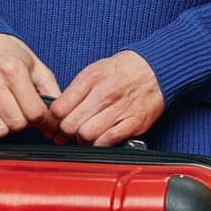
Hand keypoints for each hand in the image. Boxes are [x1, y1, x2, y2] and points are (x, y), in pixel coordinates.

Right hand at [0, 34, 60, 139]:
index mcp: (13, 69)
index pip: (34, 112)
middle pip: (16, 124)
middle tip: (23, 113)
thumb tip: (58, 119)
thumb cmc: (10, 55)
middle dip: (24, 124)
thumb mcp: (36, 66)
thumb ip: (51, 90)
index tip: (40, 115)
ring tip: (8, 115)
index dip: (42, 118)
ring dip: (6, 129)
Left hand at [50, 50, 164, 146]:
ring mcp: (121, 108)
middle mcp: (106, 93)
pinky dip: (100, 143)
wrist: (156, 68)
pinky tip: (101, 136)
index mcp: (92, 78)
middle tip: (71, 130)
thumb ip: (74, 92)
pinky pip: (108, 140)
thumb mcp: (94, 71)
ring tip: (87, 133)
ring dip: (83, 139)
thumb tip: (57, 116)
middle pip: (70, 125)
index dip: (54, 120)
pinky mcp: (135, 121)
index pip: (59, 109)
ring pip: (87, 135)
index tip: (57, 122)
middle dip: (66, 132)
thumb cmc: (123, 70)